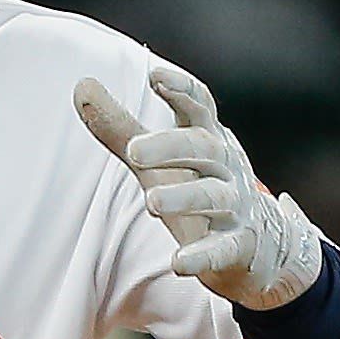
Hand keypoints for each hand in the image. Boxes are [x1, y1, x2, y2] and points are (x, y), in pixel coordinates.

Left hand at [74, 65, 324, 309]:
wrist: (258, 245)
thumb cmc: (196, 186)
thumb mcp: (156, 158)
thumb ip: (120, 127)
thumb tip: (81, 85)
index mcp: (207, 139)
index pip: (200, 107)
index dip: (182, 90)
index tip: (155, 76)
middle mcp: (225, 167)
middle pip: (203, 148)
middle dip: (170, 147)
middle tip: (133, 151)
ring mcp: (237, 206)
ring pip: (214, 197)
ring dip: (185, 198)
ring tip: (152, 202)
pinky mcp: (239, 245)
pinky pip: (223, 249)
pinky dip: (203, 256)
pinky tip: (179, 262)